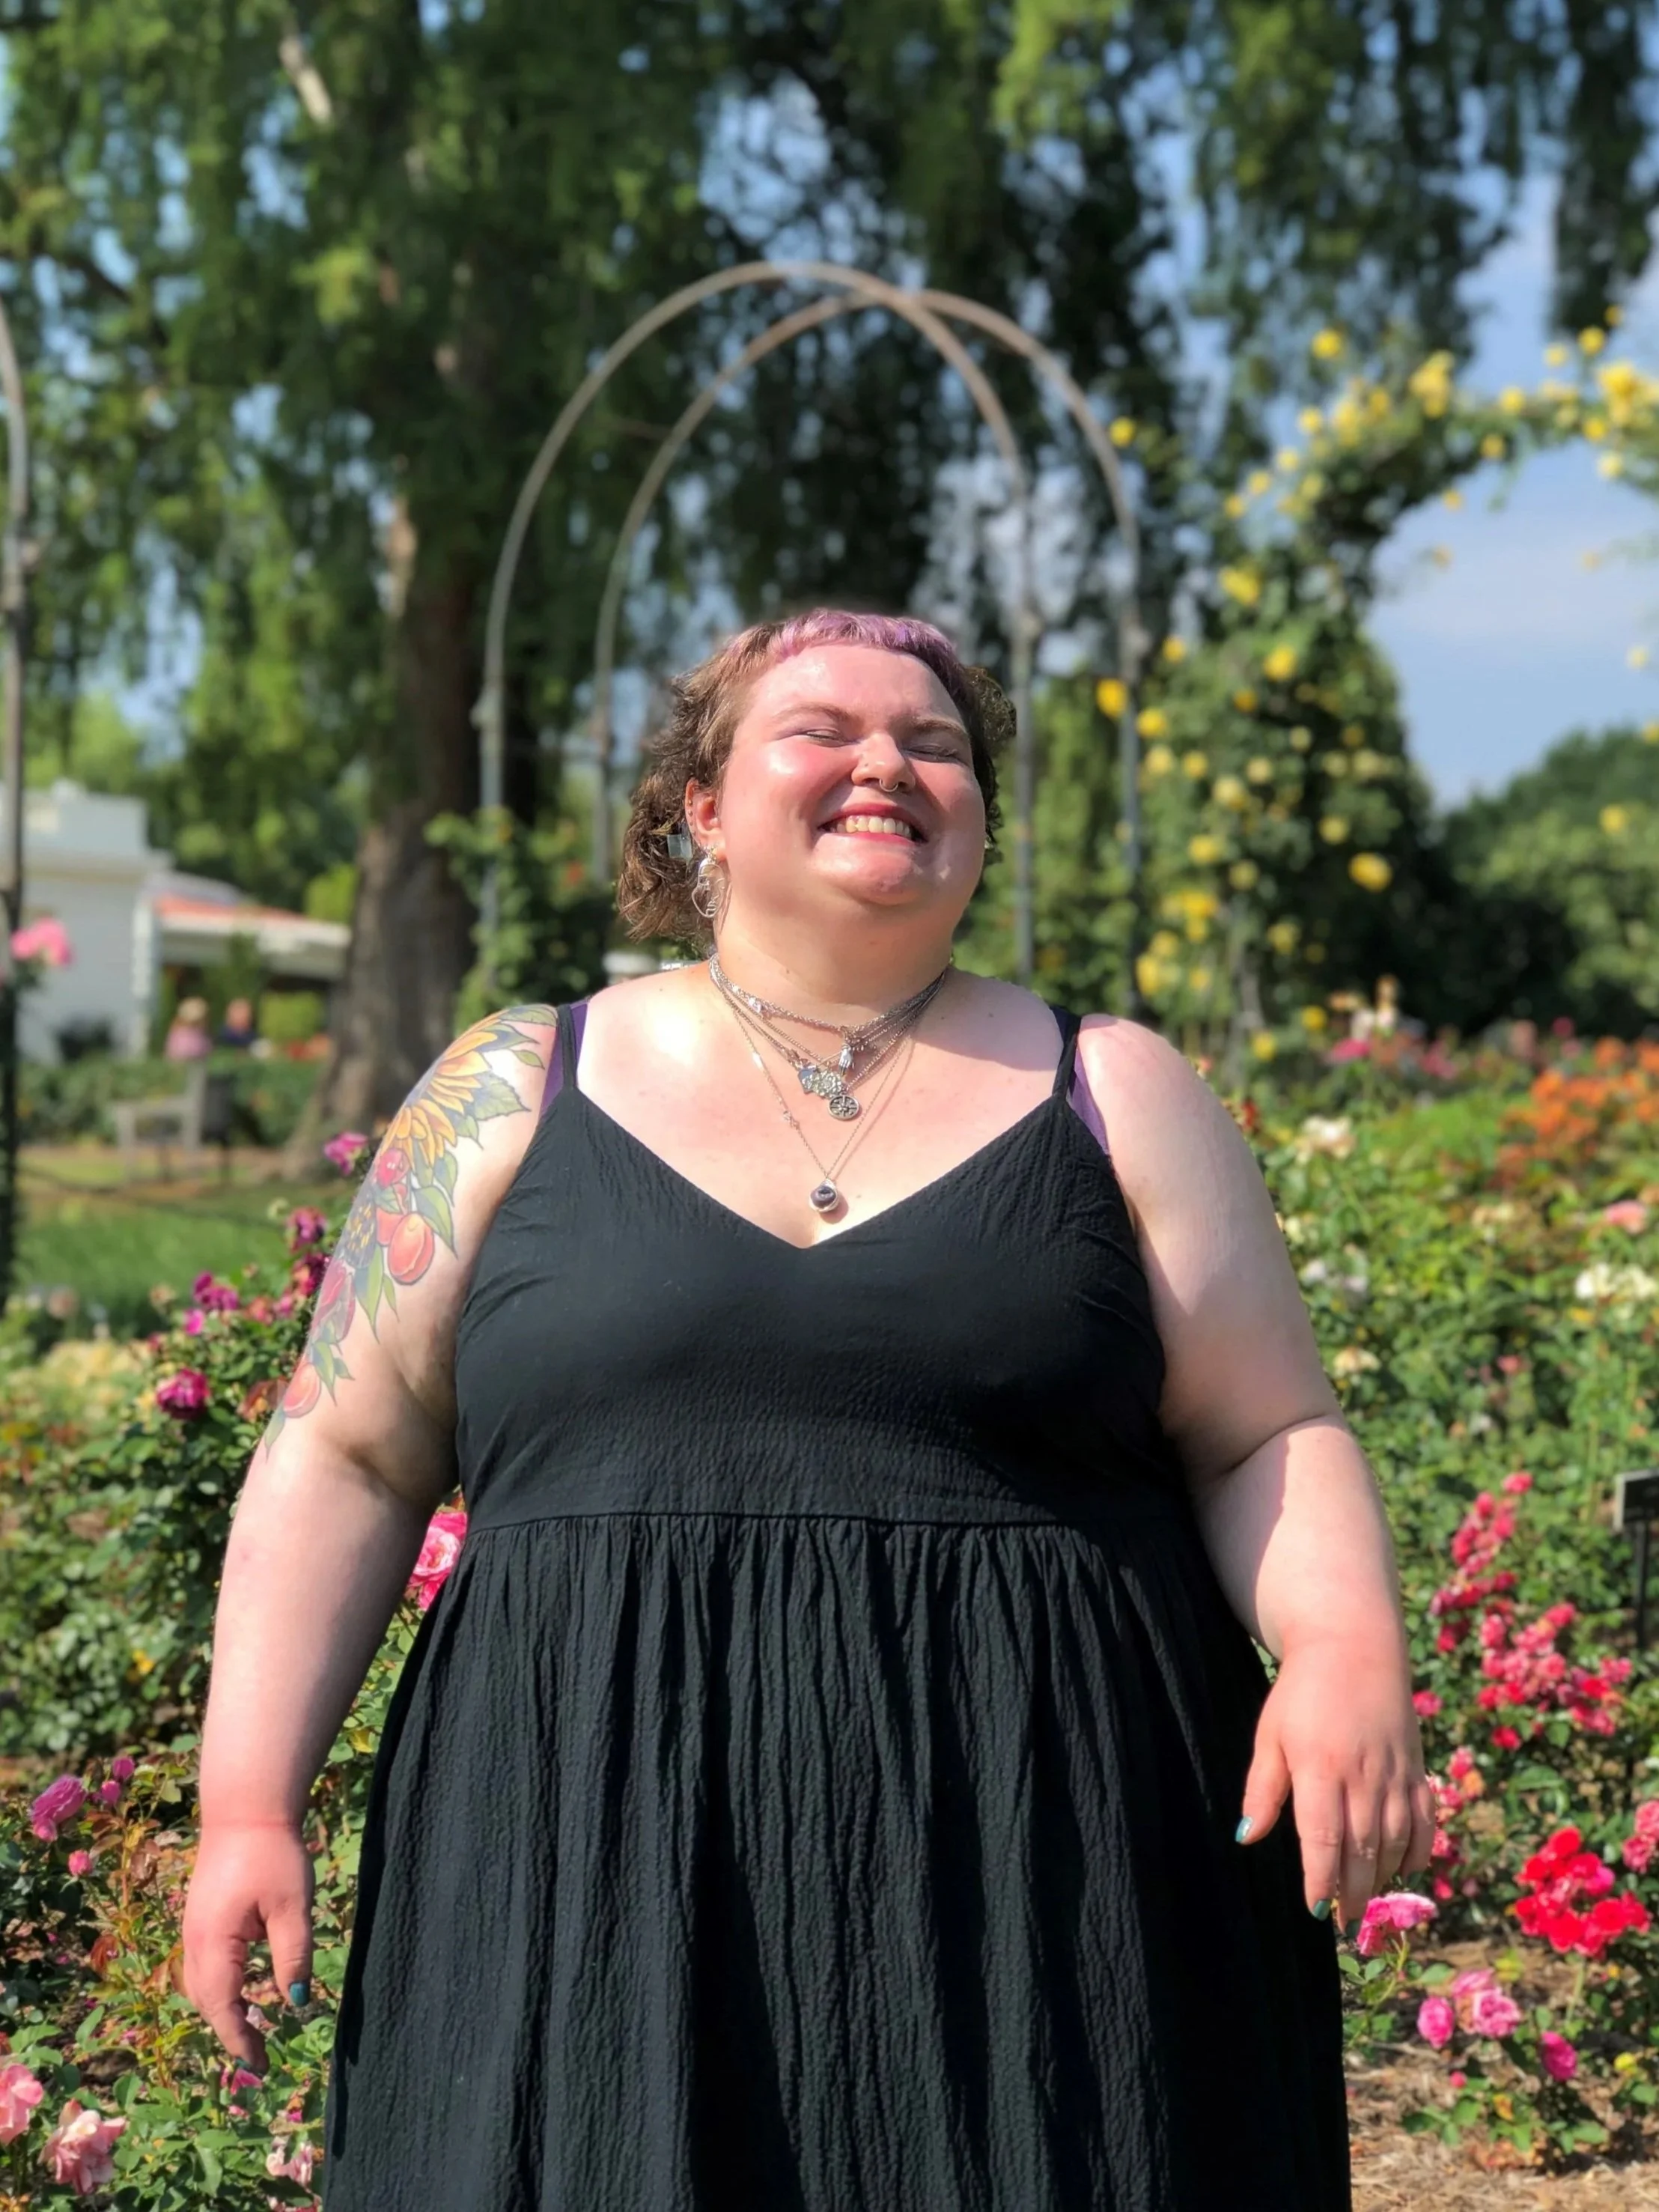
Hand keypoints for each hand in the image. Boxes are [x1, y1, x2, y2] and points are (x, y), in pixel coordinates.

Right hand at [181, 1821, 314, 2075]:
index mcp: (213, 1943)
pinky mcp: (201, 1914)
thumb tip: (297, 2004)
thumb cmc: (272, 1854)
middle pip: (205, 2000)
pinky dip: (220, 1984)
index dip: (240, 2040)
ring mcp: (193, 1926)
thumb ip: (293, 1958)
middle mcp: (194, 1940)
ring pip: (199, 1983)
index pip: (222, 2007)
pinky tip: (243, 1984)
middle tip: (259, 2052)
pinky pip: (203, 1963)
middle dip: (228, 2028)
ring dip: (222, 2007)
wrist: (246, 1806)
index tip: (259, 2066)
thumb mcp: (292, 1908)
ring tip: (251, 2026)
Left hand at [1236, 1632, 1437, 1931]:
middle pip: (1362, 1850)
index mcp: (1321, 1768)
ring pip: (1395, 1841)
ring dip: (1382, 1876)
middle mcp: (1363, 1776)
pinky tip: (1406, 1868)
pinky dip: (1419, 1849)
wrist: (1354, 1645)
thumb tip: (1248, 1837)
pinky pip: (1425, 1820)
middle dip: (1351, 1892)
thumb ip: (1263, 1789)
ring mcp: (1396, 1772)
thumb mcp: (1271, 1735)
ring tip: (1365, 1900)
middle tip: (1342, 1921)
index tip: (1315, 1909)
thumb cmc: (1301, 1692)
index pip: (1323, 1840)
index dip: (1321, 1880)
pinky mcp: (1417, 1767)